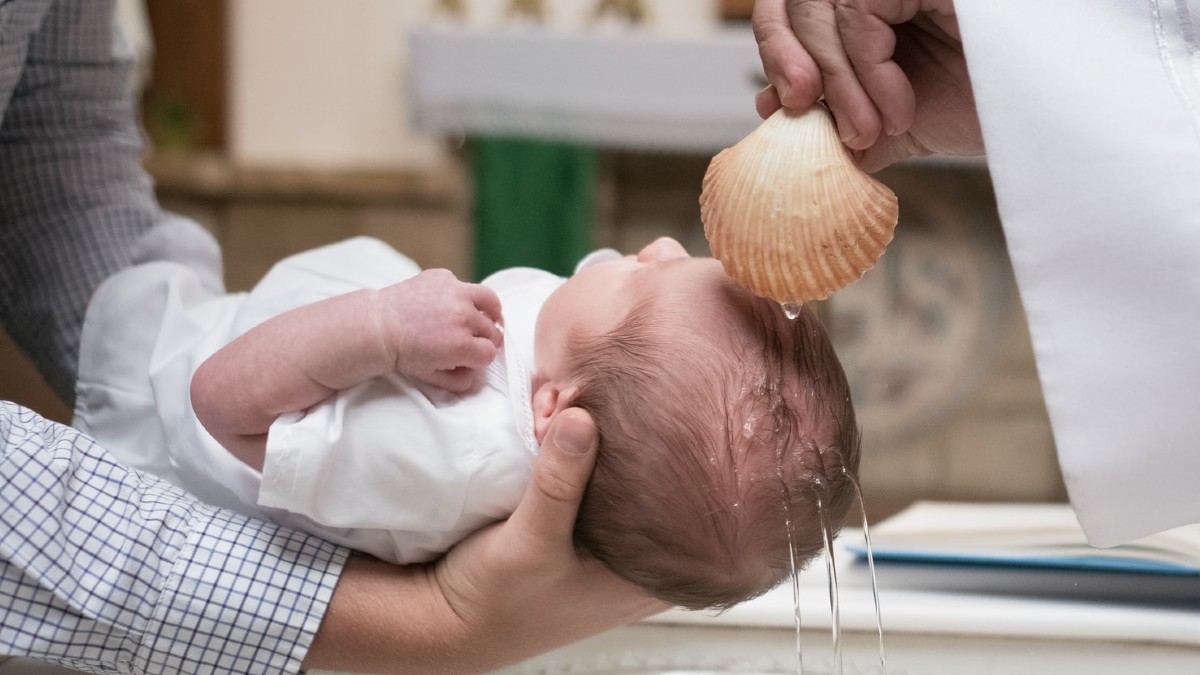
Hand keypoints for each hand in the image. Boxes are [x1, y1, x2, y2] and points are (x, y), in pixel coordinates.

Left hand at [376, 269, 503, 392]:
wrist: (379, 326)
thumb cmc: (403, 353)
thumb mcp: (432, 377)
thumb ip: (459, 380)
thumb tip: (475, 374)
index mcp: (462, 345)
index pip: (490, 353)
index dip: (482, 358)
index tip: (473, 357)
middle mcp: (464, 317)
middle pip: (492, 331)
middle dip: (485, 339)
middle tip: (474, 341)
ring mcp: (455, 293)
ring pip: (490, 302)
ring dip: (489, 313)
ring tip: (485, 317)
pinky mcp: (444, 277)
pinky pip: (464, 286)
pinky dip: (461, 295)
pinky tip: (450, 303)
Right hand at [431, 407, 668, 669]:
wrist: (449, 619)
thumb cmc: (499, 602)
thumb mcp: (531, 541)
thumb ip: (560, 483)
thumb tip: (582, 418)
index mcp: (650, 575)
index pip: (688, 505)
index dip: (675, 457)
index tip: (654, 415)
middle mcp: (637, 557)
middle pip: (653, 481)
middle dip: (627, 437)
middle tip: (601, 403)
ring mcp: (608, 542)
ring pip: (617, 474)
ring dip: (595, 440)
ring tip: (573, 408)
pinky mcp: (577, 525)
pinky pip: (587, 477)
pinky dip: (573, 451)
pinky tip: (557, 426)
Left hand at [753, 0, 982, 170]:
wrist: (1049, 117)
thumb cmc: (982, 107)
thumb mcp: (893, 120)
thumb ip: (838, 118)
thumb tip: (772, 113)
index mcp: (871, 6)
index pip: (791, 6)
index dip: (774, 50)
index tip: (779, 107)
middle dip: (787, 60)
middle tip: (801, 112)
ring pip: (823, 7)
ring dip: (838, 82)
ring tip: (873, 129)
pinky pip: (860, 11)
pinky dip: (866, 70)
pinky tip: (900, 107)